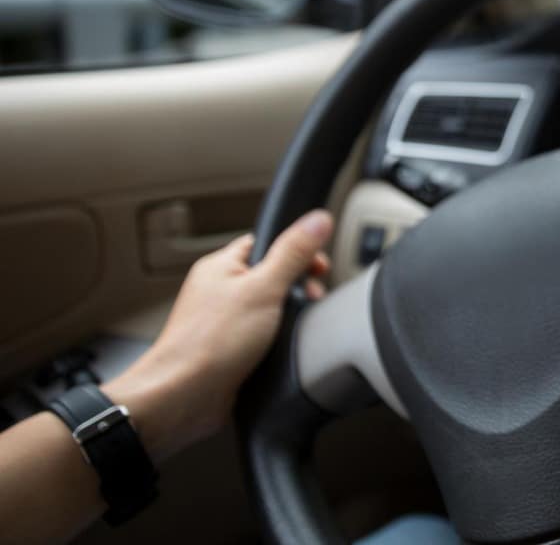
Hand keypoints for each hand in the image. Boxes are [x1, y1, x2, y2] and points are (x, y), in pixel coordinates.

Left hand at [103, 210, 333, 460]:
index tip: (318, 268)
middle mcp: (219, 291)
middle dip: (299, 286)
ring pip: (270, 308)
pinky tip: (282, 348)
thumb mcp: (263, 288)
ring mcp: (224, 322)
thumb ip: (293, 253)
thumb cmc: (209, 343)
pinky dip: (278, 340)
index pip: (267, 242)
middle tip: (310, 298)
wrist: (182, 398)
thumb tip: (317, 220)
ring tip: (294, 327)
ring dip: (289, 316)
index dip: (297, 251)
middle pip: (273, 275)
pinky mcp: (230, 349)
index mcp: (220, 266)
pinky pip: (264, 335)